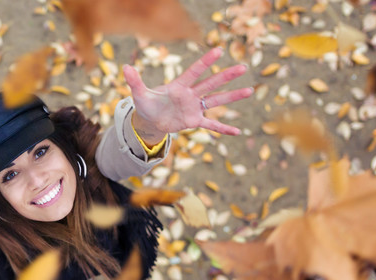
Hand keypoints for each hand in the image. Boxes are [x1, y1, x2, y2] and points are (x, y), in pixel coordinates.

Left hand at [123, 47, 252, 136]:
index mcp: (179, 86)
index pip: (194, 72)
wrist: (150, 120)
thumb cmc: (146, 104)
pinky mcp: (194, 121)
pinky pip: (211, 125)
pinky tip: (238, 132)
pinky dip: (223, 129)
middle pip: (211, 83)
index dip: (205, 62)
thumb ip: (135, 81)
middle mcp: (190, 95)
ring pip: (216, 100)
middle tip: (242, 66)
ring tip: (250, 90)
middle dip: (226, 76)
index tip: (218, 50)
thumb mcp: (139, 94)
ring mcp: (194, 108)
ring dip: (232, 97)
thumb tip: (125, 67)